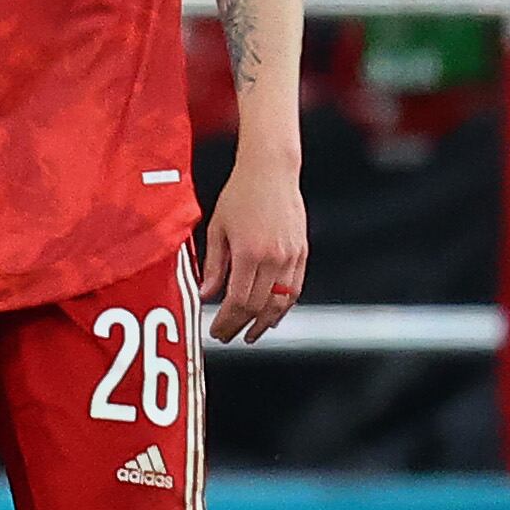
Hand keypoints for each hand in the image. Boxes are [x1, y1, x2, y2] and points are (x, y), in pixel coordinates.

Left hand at [199, 148, 308, 342]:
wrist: (271, 172)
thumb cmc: (239, 195)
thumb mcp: (217, 228)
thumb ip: (213, 264)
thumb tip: (207, 295)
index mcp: (249, 253)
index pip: (238, 301)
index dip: (227, 321)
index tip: (216, 331)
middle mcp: (275, 258)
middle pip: (260, 306)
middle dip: (242, 326)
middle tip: (229, 337)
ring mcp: (292, 256)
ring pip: (282, 302)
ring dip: (266, 322)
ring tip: (252, 334)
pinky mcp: (302, 252)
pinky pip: (295, 288)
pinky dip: (285, 306)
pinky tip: (273, 314)